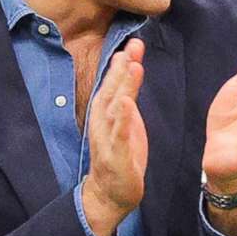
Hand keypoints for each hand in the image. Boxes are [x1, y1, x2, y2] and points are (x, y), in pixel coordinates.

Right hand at [81, 40, 148, 235]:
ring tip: (132, 67)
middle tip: (133, 47)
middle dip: (122, 68)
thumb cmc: (119, 151)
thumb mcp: (126, 117)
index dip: (123, 62)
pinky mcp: (116, 155)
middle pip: (112, 90)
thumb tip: (130, 62)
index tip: (134, 42)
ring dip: (122, 87)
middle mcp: (102, 121)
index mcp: (106, 111)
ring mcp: (108, 137)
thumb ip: (127, 90)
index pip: (114, 82)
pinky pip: (118, 134)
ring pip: (114, 108)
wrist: (110, 192)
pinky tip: (126, 104)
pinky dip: (122, 118)